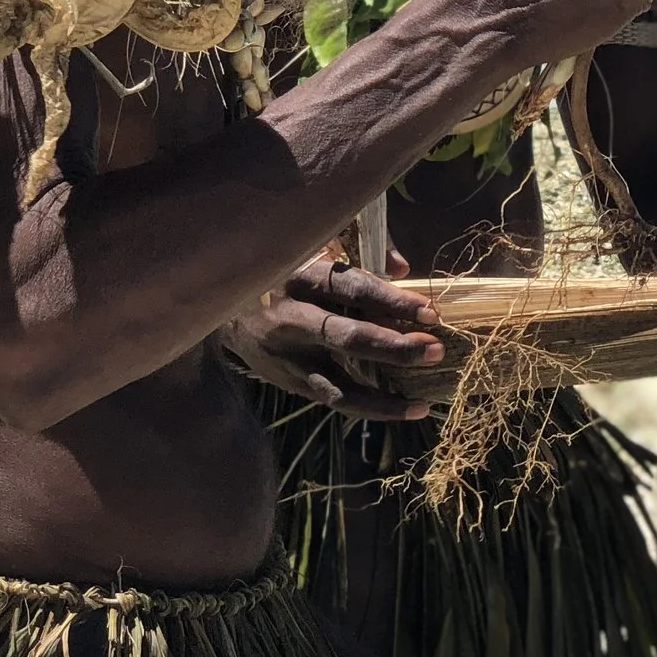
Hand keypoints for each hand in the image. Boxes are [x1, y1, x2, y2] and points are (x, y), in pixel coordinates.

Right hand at [224, 254, 442, 420]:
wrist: (221, 307)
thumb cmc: (282, 270)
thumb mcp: (313, 248)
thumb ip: (362, 251)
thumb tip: (403, 268)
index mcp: (298, 276)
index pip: (349, 288)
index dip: (391, 300)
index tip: (428, 312)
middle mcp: (290, 320)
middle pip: (347, 338)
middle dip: (395, 347)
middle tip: (436, 349)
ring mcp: (289, 359)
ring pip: (339, 386)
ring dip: (384, 397)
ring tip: (422, 402)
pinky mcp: (291, 383)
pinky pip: (336, 401)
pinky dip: (372, 408)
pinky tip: (407, 409)